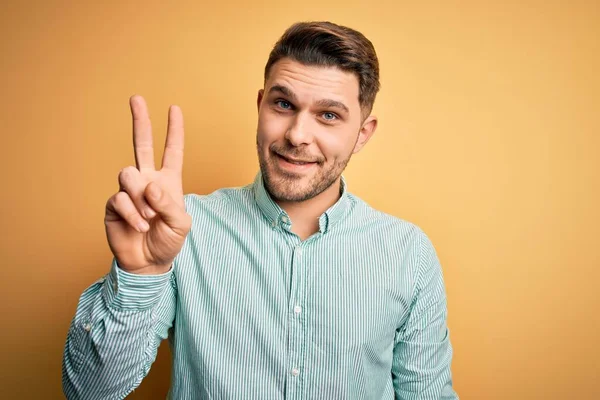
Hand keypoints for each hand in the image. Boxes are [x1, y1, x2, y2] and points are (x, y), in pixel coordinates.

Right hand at [104, 95, 191, 274]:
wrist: (149, 262)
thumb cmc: (168, 241)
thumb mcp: (180, 223)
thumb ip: (169, 204)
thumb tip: (150, 186)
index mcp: (168, 182)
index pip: (172, 151)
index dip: (174, 131)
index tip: (174, 109)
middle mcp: (147, 181)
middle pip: (142, 145)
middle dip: (140, 121)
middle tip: (136, 98)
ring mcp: (129, 191)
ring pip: (128, 174)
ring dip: (140, 197)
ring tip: (148, 218)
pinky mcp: (114, 204)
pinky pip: (120, 198)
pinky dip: (132, 214)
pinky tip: (139, 226)